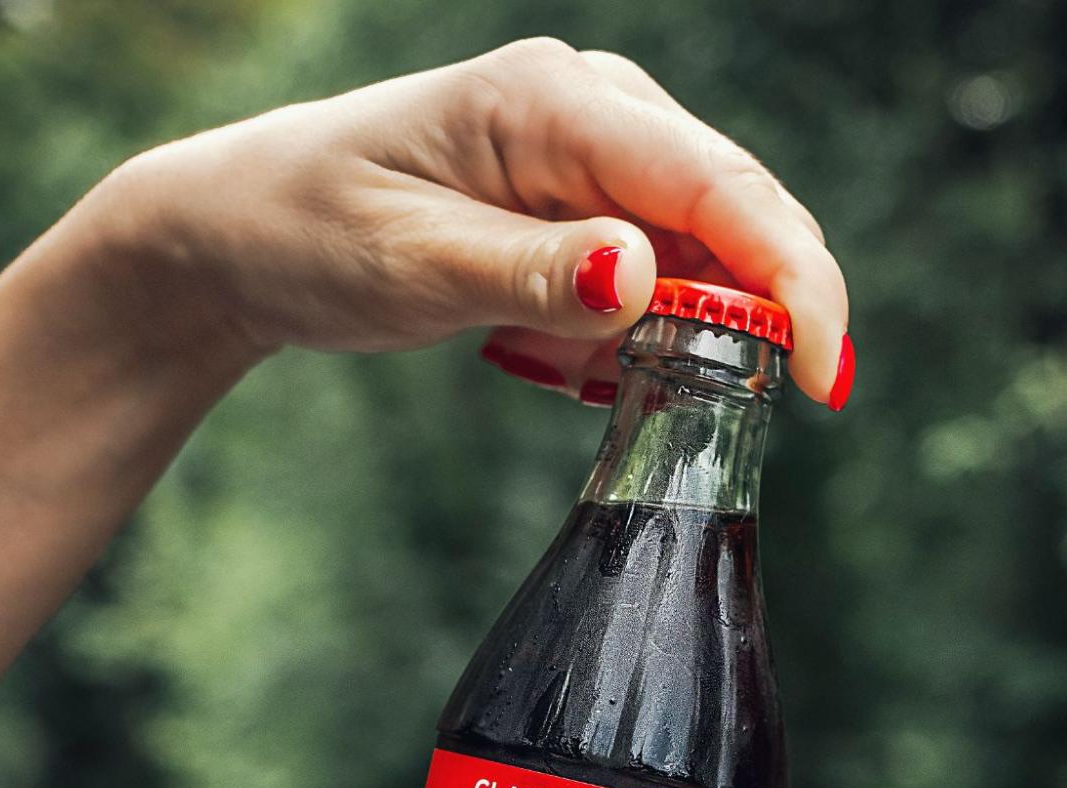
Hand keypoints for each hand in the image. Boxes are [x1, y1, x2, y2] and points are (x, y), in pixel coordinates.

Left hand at [91, 37, 850, 406]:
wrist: (241, 230)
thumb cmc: (308, 229)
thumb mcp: (409, 264)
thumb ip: (530, 274)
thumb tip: (646, 278)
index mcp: (554, 103)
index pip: (719, 187)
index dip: (794, 283)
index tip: (825, 380)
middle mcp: (595, 108)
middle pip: (737, 216)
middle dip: (746, 322)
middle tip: (693, 406)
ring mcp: (599, 149)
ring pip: (703, 255)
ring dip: (666, 336)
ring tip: (533, 358)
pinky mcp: (588, 196)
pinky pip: (657, 274)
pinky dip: (630, 335)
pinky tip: (539, 352)